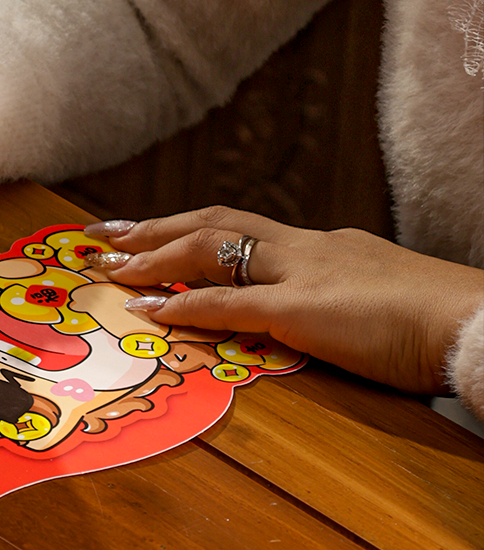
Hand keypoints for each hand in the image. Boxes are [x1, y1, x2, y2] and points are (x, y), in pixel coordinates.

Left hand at [92, 207, 483, 394]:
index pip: (243, 230)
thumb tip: (313, 322)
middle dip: (154, 228)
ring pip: (212, 251)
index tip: (147, 234)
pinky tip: (145, 307)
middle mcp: (308, 249)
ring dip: (153, 257)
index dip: (189, 231)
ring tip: (109, 265)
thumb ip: (335, 310)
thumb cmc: (436, 324)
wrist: (474, 324)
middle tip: (104, 234)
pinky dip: (181, 304)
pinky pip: (227, 303)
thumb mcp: (374, 308)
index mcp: (325, 248)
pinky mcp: (302, 309)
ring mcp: (303, 274)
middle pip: (215, 225)